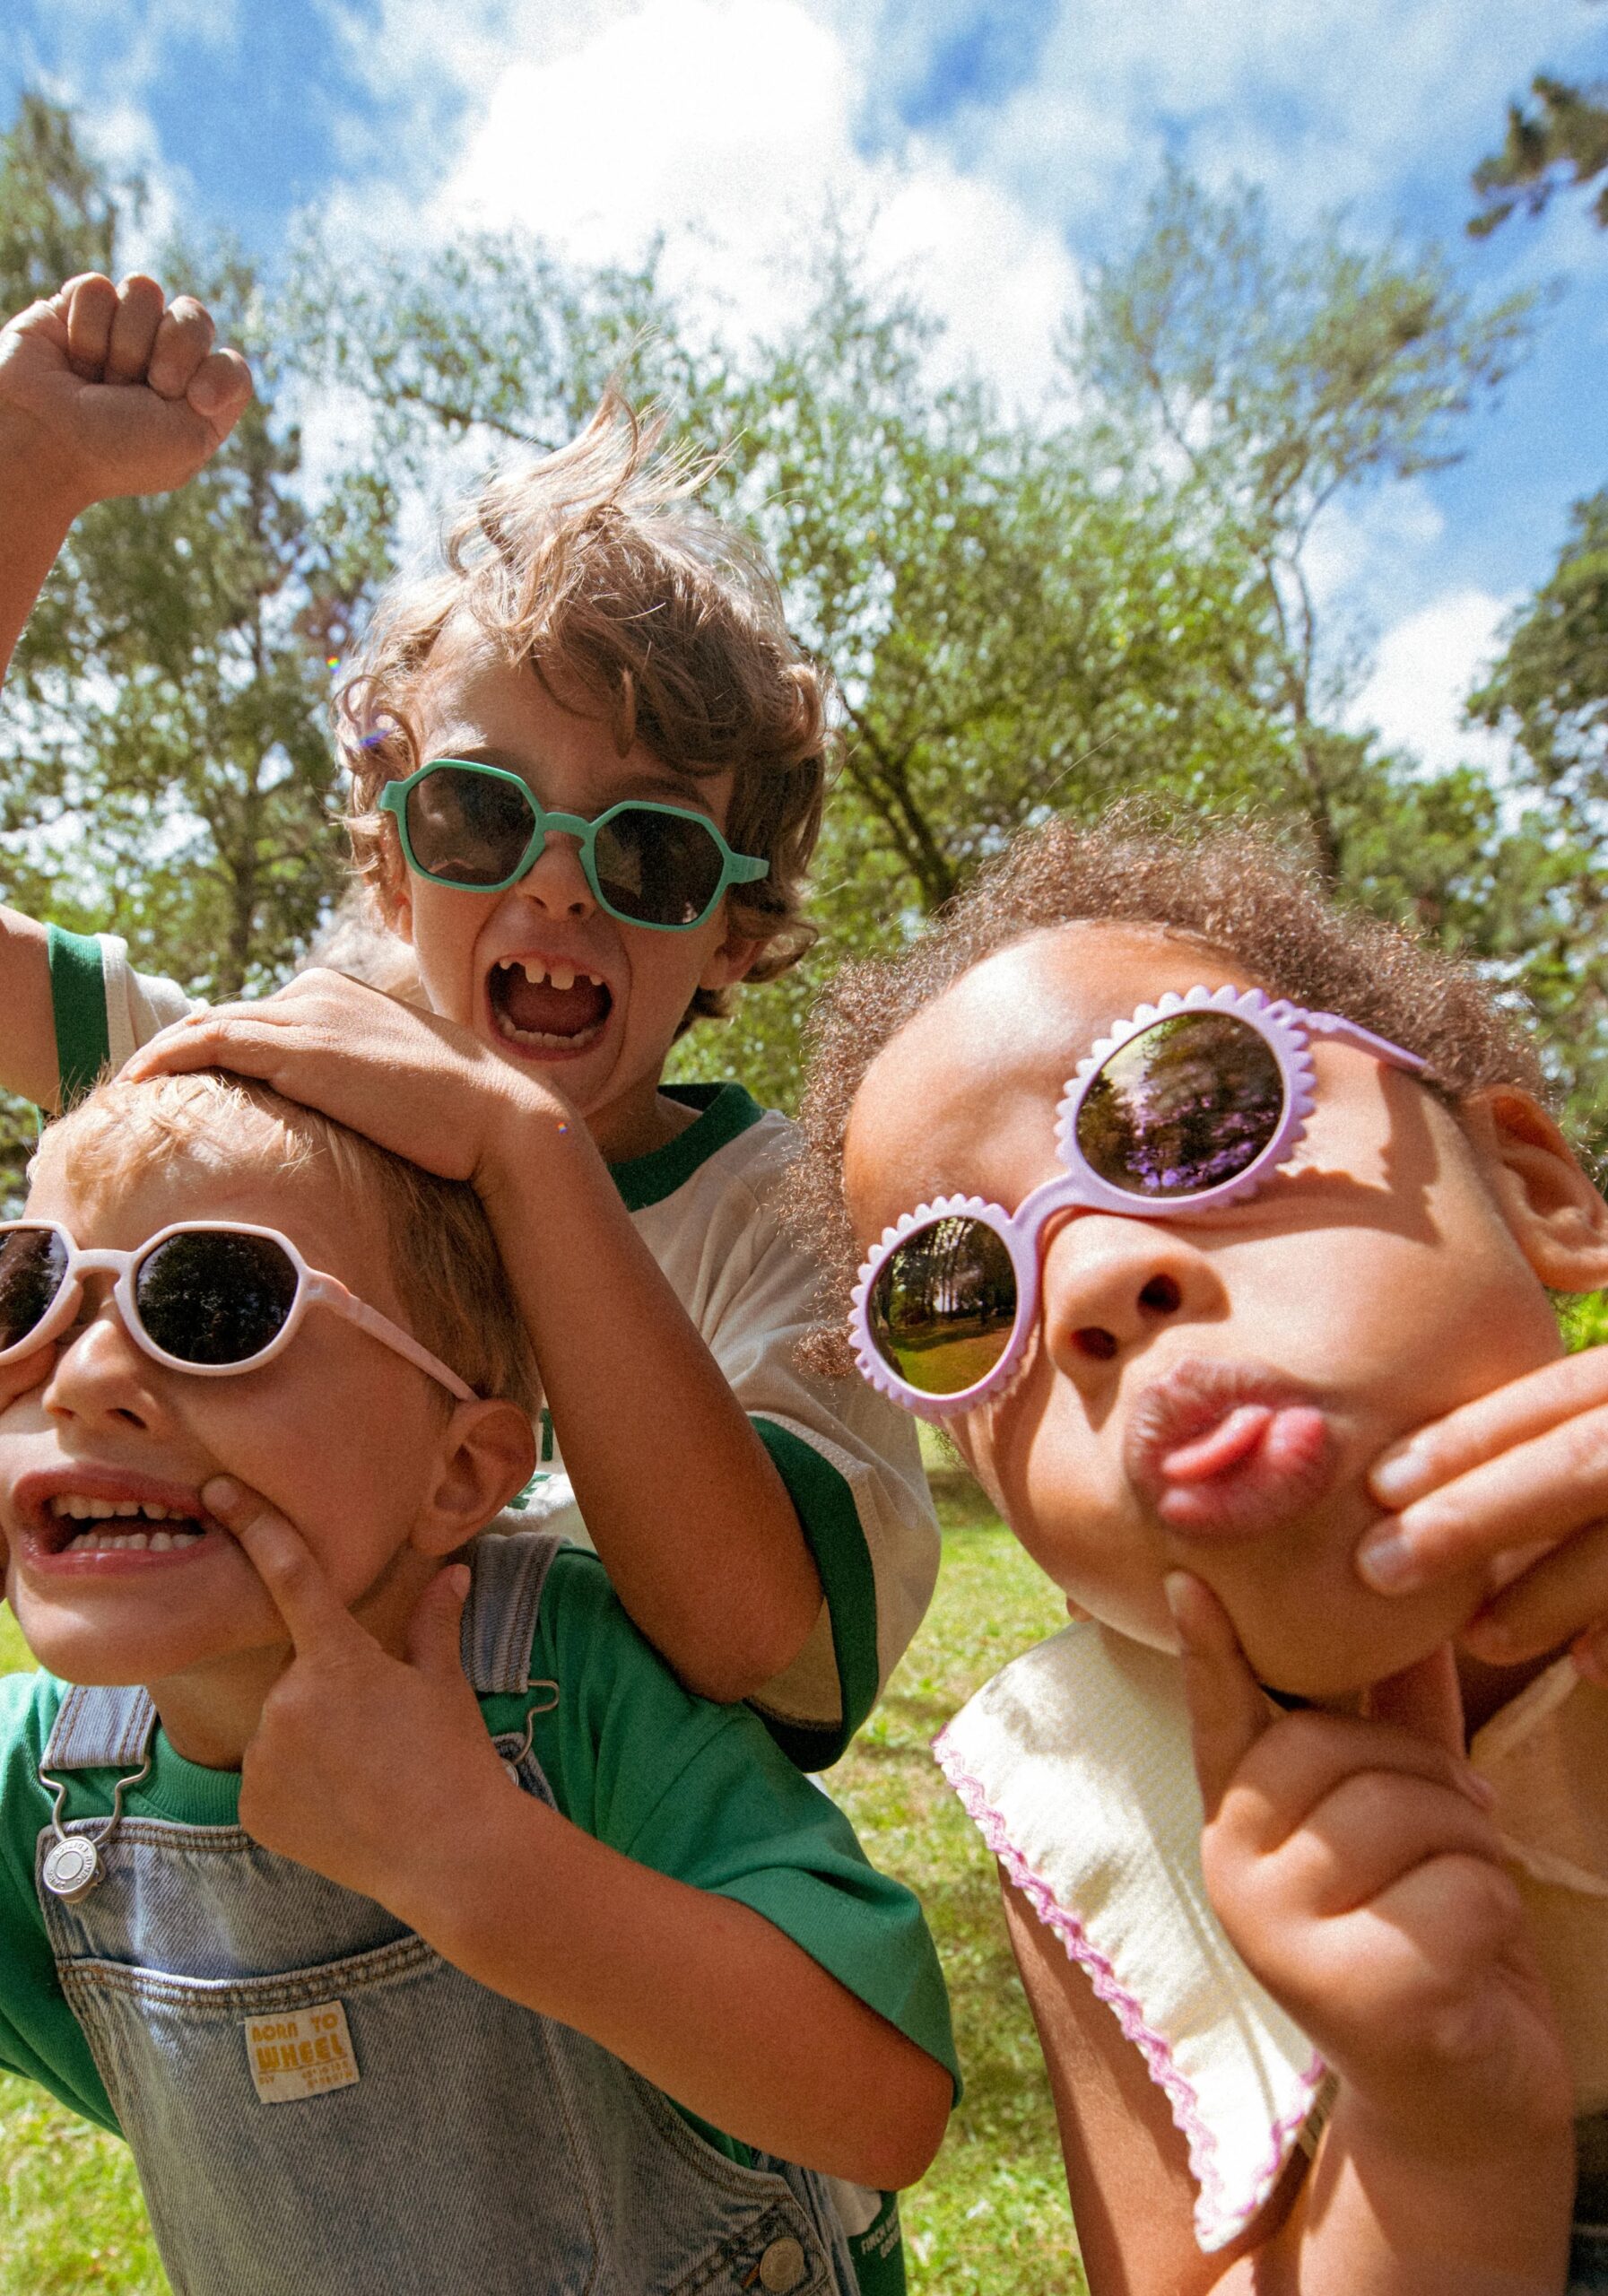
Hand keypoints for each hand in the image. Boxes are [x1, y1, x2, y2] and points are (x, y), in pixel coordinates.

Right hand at [0, 273, 252, 511]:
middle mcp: (163, 360)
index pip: (230, 362)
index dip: (215, 372)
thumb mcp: (191, 439)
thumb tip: (218, 346)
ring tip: (98, 378)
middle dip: (169, 351)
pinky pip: (98, 287)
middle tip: (135, 389)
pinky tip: (72, 359)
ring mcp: (121, 331)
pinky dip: (85, 328)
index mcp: (195, 399)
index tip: (192, 399)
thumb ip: (229, 388)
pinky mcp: (77, 308)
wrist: (44, 441)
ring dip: (122, 343)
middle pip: (194, 315)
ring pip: (145, 290)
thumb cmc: (116, 451)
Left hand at [125, 969, 568, 1187]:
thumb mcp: (409, 1088)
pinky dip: (165, 1058)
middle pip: (226, 1017)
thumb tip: (361, 1121)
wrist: (500, 1118)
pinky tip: (137, 1088)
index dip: (218, 1048)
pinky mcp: (296, 1048)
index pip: (262, 1017)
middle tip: (138, 1092)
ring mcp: (306, 1015)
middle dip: (178, 1050)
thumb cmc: (468, 1119)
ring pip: (206, 1025)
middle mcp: (319, 992)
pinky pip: (207, 1042)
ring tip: (124, 1092)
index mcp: (345, 996)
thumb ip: (370, 1086)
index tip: (186, 1088)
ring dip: (159, 1056)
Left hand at [206, 1475, 515, 1915]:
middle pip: (295, 1675)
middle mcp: (288, 1699)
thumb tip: (454, 1570)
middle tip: (377, 1734)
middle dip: (327, 1693)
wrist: (447, 1854)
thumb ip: (436, 1623)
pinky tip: (340, 1807)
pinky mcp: (252, 1805)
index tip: (215, 1489)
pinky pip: (266, 1780)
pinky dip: (296, 1788)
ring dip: (310, 1742)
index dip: (253, 1524)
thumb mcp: (445, 1684)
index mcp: (338, 1658)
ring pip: (278, 1730)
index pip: (290, 1573)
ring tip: (364, 1777)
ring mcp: (264, 1756)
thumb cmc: (454, 1761)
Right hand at [1169, 1572, 1571, 2157]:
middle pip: (1335, 1746)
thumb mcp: (1403, 1818)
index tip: (1187, 1577)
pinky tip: (1468, 1960)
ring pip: (1405, 1810)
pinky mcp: (1349, 1994)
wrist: (1460, 2099)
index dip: (1207, 1646)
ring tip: (1457, 1895)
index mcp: (1237, 1821)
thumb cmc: (1426, 1932)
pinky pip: (1460, 1889)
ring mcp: (1277, 1939)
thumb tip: (1409, 1607)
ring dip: (1472, 1849)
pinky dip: (1494, 1914)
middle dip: (1429, 1775)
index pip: (1218, 1715)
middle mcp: (1230, 1875)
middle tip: (1457, 1828)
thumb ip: (1391, 1716)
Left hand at [1357, 1348, 1607, 1674]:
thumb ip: (1574, 1393)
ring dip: (1549, 1593)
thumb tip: (1457, 1419)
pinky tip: (1591, 1667)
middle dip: (1477, 1514)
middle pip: (1586, 1461)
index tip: (1379, 1483)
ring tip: (1476, 1636)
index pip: (1558, 1398)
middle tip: (1378, 1567)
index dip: (1469, 1437)